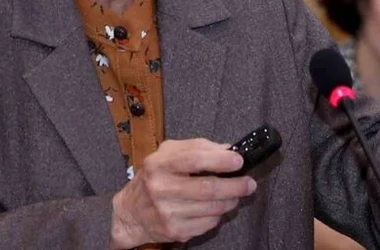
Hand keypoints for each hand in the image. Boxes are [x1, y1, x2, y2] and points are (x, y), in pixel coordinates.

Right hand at [110, 138, 256, 247]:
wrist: (130, 212)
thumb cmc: (154, 177)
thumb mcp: (168, 153)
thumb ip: (197, 147)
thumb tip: (228, 150)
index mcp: (159, 164)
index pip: (194, 160)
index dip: (220, 160)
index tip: (238, 160)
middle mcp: (161, 189)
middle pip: (208, 188)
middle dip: (235, 185)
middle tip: (249, 183)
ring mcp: (167, 212)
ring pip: (212, 208)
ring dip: (230, 201)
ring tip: (236, 194)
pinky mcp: (175, 231)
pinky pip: (208, 224)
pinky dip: (218, 215)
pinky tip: (216, 208)